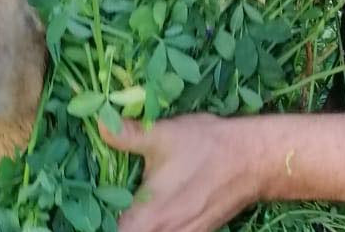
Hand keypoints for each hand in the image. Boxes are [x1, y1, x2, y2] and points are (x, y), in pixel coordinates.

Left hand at [99, 114, 261, 231]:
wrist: (254, 159)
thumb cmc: (206, 147)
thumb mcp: (162, 135)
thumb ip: (127, 135)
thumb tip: (99, 123)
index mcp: (147, 218)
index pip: (110, 230)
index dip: (97, 218)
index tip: (90, 202)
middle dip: (117, 217)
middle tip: (108, 196)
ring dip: (137, 221)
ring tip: (128, 198)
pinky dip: (156, 222)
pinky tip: (154, 201)